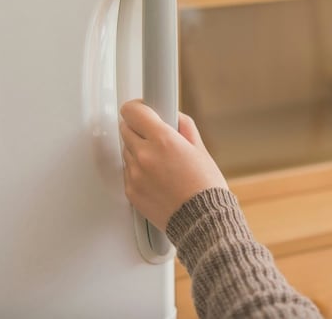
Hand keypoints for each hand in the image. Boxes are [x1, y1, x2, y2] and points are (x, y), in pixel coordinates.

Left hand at [119, 99, 227, 231]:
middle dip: (139, 129)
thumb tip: (173, 116)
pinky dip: (138, 171)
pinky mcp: (131, 192)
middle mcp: (144, 156)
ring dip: (138, 151)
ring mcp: (135, 175)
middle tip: (157, 137)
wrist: (202, 222)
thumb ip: (183, 127)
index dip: (138, 108)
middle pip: (125, 129)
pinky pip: (128, 173)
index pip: (132, 111)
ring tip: (162, 164)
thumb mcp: (200, 150)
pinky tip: (158, 179)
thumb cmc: (206, 189)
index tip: (143, 110)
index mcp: (162, 140)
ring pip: (126, 151)